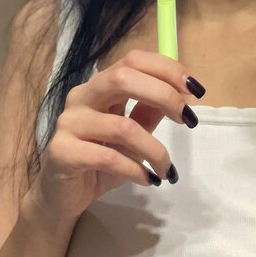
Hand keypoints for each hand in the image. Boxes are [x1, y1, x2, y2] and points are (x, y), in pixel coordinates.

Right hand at [22, 50, 198, 223]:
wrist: (61, 195)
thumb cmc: (98, 161)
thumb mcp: (131, 136)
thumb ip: (149, 112)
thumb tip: (180, 93)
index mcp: (99, 86)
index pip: (132, 60)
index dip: (166, 69)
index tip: (194, 89)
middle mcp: (81, 97)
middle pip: (123, 78)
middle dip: (163, 95)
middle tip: (187, 119)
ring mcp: (69, 123)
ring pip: (122, 126)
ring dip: (154, 150)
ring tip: (166, 169)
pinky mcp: (62, 151)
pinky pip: (108, 157)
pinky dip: (135, 169)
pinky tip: (148, 180)